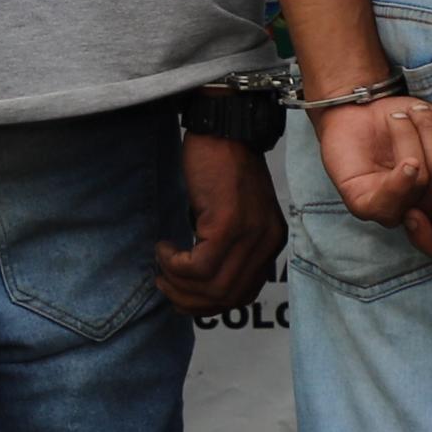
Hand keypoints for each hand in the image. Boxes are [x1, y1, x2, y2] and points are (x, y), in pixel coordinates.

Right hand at [154, 132, 285, 316]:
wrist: (223, 129)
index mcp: (269, 242)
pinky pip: (198, 267)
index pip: (243, 294)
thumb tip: (199, 279)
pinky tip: (164, 248)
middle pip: (228, 297)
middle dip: (190, 300)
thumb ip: (225, 245)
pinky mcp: (228, 224)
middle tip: (165, 284)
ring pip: (212, 287)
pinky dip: (175, 265)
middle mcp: (266, 243)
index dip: (209, 303)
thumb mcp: (231, 214)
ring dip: (178, 283)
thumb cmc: (221, 165)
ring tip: (162, 265)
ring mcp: (250, 235)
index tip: (182, 292)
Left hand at [314, 94, 431, 265]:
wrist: (362, 104)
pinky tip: (409, 163)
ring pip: (425, 182)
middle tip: (421, 112)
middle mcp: (425, 211)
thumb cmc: (410, 121)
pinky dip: (403, 180)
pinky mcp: (364, 205)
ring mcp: (394, 210)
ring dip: (415, 140)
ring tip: (399, 117)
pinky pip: (390, 203)